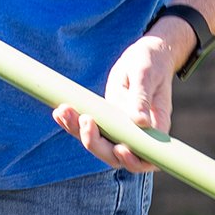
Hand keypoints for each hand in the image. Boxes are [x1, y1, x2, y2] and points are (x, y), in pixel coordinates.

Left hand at [52, 33, 176, 173]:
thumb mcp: (146, 75)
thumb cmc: (152, 62)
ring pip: (99, 143)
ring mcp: (121, 128)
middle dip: (96, 142)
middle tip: (85, 120)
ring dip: (78, 131)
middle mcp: (138, 133)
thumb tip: (140, 122)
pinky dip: (73, 122)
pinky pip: (90, 127)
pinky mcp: (107, 119)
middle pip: (115, 154)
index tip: (119, 149)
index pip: (145, 156)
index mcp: (155, 126)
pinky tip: (60, 111)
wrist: (146, 54)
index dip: (131, 160)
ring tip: (64, 111)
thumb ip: (142, 97)